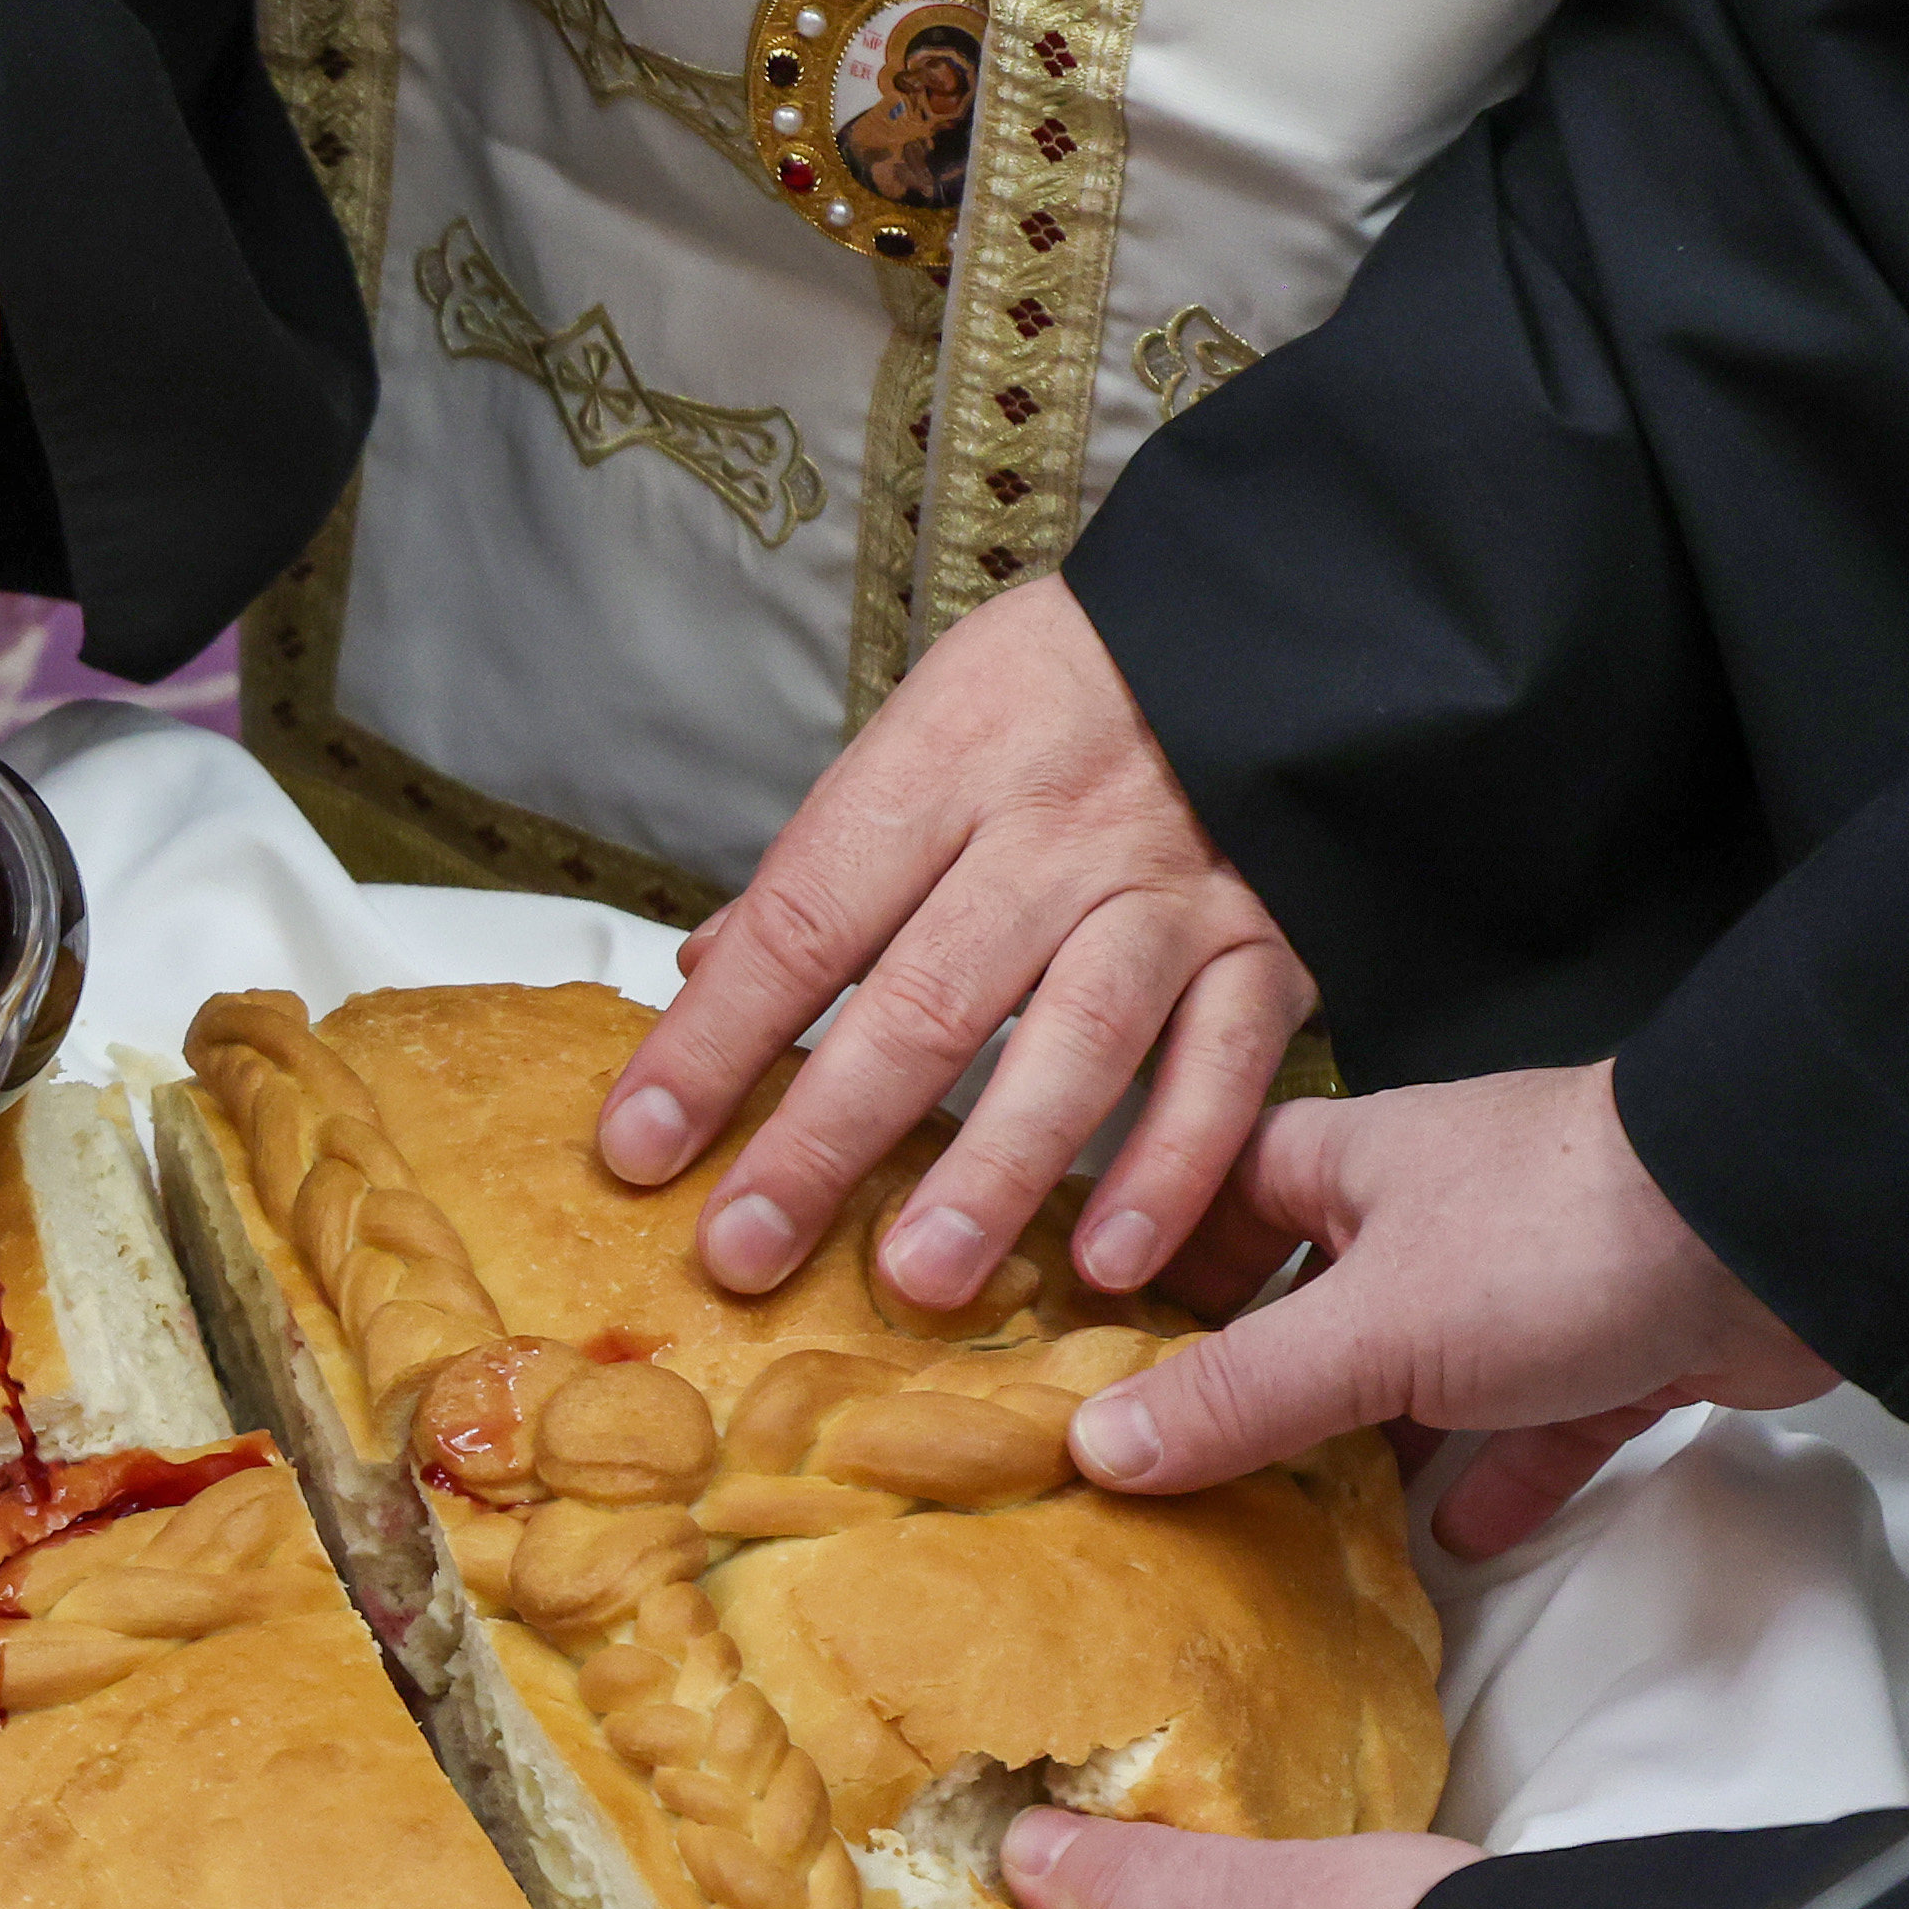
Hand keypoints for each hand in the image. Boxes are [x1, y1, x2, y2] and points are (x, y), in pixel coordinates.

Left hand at [594, 576, 1313, 1308]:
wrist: (1262, 632)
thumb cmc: (1063, 691)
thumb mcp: (927, 730)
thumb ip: (825, 865)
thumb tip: (703, 973)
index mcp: (943, 767)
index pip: (805, 920)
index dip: (715, 1039)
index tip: (639, 1143)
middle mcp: (1053, 835)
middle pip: (924, 999)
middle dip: (825, 1138)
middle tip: (746, 1249)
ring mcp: (1168, 896)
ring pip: (1074, 1044)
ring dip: (992, 1172)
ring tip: (918, 1276)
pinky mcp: (1269, 950)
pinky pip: (1220, 1072)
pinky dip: (1170, 1170)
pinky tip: (1108, 1259)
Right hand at [1065, 1061, 1839, 1557]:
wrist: (1777, 1230)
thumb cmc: (1551, 1238)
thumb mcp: (1368, 1327)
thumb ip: (1239, 1393)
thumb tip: (1094, 1446)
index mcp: (1349, 1162)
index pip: (1216, 1193)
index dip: (1153, 1257)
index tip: (1092, 1346)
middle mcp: (1429, 1210)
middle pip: (1313, 1291)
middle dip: (1257, 1373)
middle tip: (1182, 1464)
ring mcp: (1526, 1278)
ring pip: (1421, 1368)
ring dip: (1373, 1441)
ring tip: (1296, 1524)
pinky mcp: (1616, 1343)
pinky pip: (1533, 1422)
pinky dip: (1496, 1478)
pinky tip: (1456, 1542)